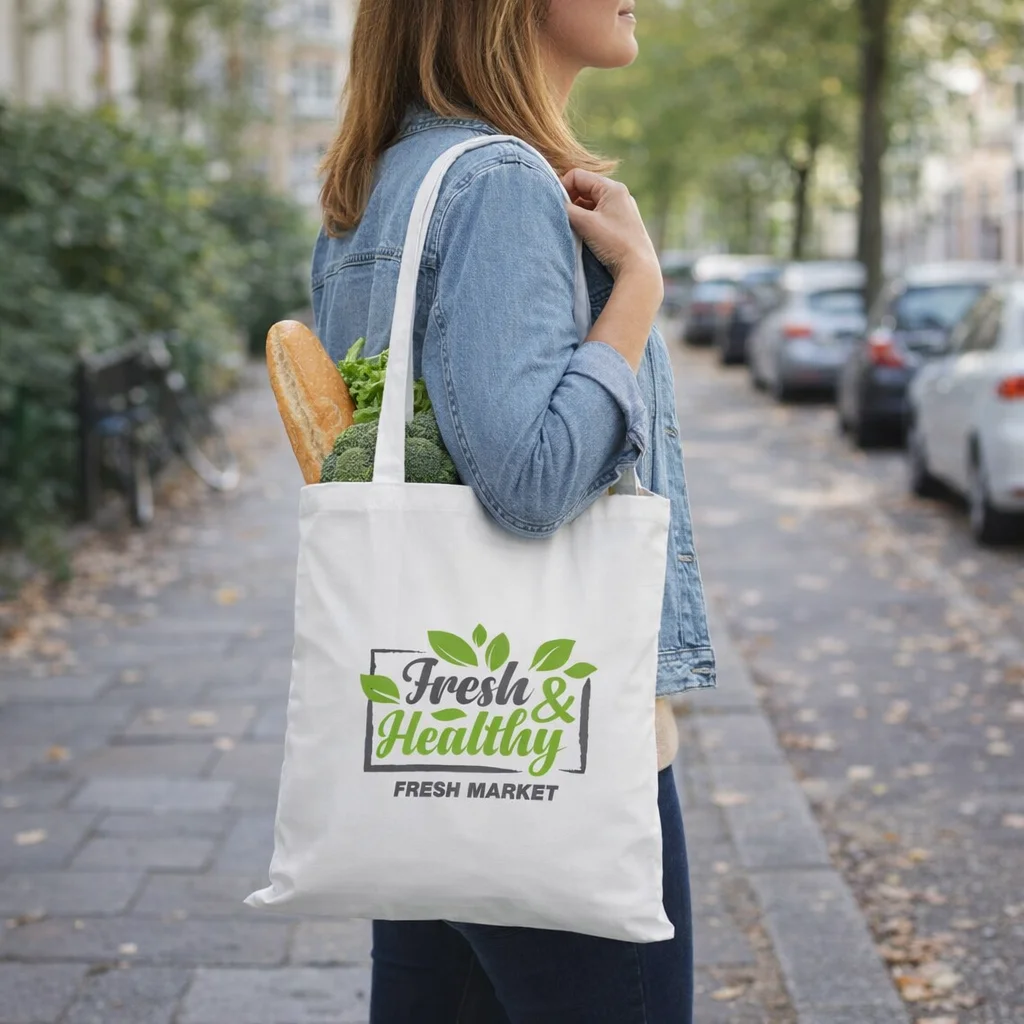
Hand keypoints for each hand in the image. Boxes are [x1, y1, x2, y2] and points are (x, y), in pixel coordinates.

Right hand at [561, 169, 660, 291]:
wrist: (638, 268)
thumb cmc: (614, 243)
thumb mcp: (586, 223)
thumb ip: (567, 209)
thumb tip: (555, 203)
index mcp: (612, 188)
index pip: (578, 176)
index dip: (563, 187)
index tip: (556, 205)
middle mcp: (619, 194)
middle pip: (585, 188)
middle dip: (571, 200)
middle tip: (563, 217)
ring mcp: (621, 209)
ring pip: (591, 203)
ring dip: (579, 212)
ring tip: (574, 228)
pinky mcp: (621, 223)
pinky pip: (599, 214)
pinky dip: (588, 221)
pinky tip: (585, 234)